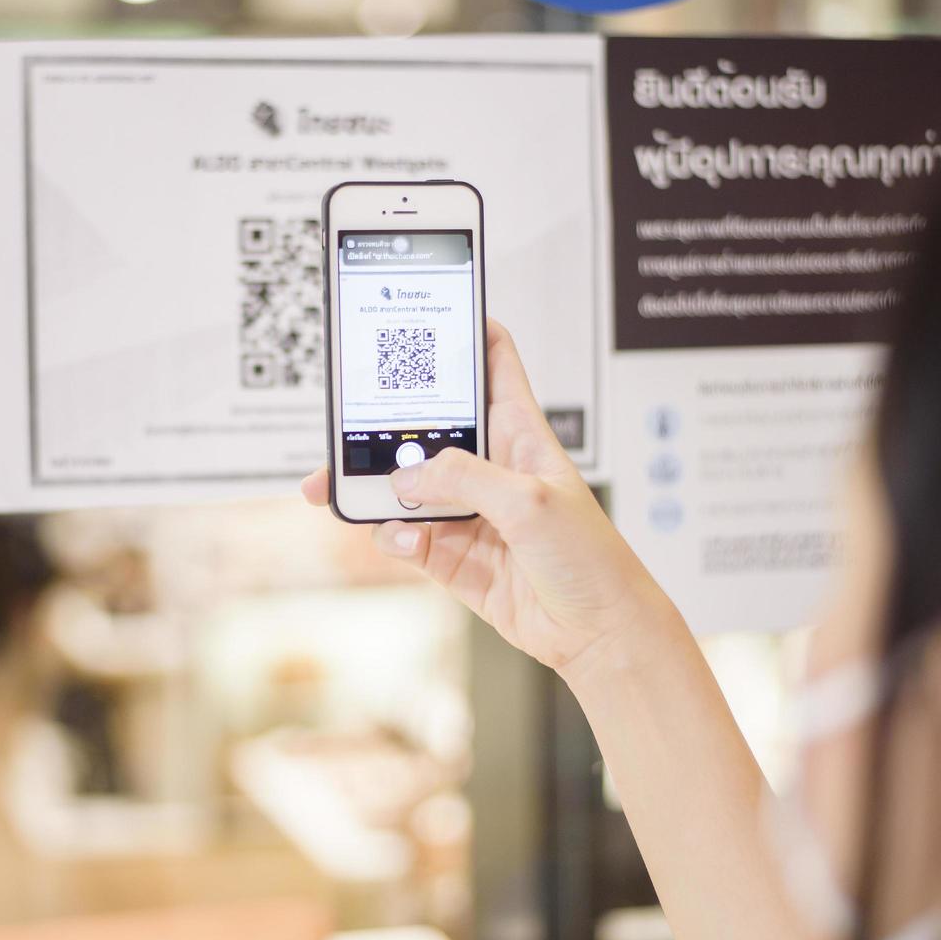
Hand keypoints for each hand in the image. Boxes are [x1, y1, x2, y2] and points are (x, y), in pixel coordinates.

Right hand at [302, 319, 678, 674]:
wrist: (597, 634)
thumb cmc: (590, 558)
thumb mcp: (529, 501)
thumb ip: (462, 479)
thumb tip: (404, 479)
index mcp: (519, 432)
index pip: (491, 363)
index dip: (464, 330)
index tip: (428, 306)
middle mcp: (488, 467)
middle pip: (425, 426)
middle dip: (382, 422)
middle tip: (343, 418)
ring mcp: (467, 512)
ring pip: (403, 485)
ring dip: (375, 487)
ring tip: (348, 485)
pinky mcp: (451, 555)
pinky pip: (404, 535)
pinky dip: (393, 536)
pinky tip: (403, 539)